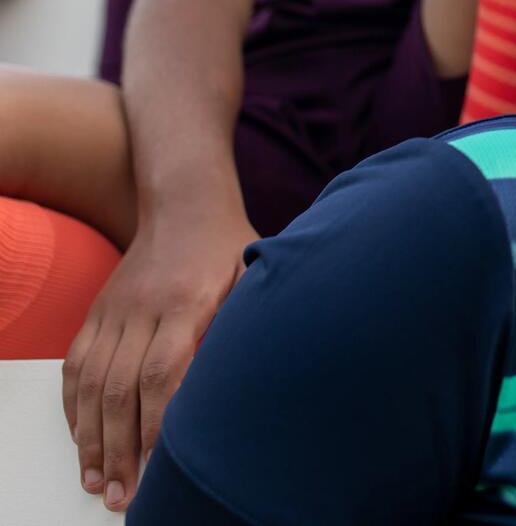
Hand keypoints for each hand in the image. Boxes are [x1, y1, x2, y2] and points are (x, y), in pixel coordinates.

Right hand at [62, 208, 257, 511]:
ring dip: (92, 438)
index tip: (160, 465)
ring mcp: (115, 309)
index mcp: (188, 301)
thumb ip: (249, 323)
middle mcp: (143, 307)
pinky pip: (75, 365)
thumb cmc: (232, 245)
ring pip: (91, 383)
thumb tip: (261, 377)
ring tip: (98, 480)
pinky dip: (73, 407)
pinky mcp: (98, 310)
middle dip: (120, 447)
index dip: (158, 423)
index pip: (163, 373)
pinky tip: (83, 438)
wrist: (186, 202)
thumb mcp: (255, 274)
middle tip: (122, 494)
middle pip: (120, 388)